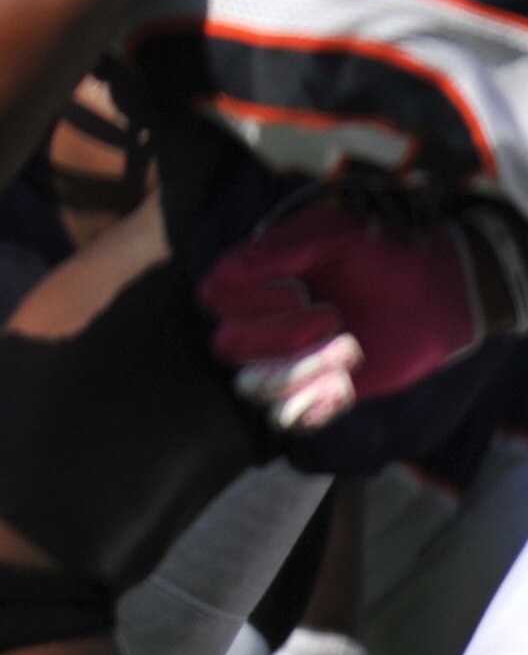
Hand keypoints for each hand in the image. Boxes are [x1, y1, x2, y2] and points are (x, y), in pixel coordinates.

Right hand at [200, 190, 527, 431]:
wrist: (438, 292)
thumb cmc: (385, 254)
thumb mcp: (339, 235)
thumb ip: (285, 248)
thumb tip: (229, 272)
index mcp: (258, 277)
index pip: (215, 295)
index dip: (248, 301)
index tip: (300, 291)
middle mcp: (263, 320)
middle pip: (229, 344)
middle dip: (281, 337)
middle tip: (334, 317)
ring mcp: (287, 360)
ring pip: (253, 386)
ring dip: (302, 371)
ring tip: (349, 350)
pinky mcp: (317, 392)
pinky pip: (288, 418)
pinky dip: (314, 406)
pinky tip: (346, 384)